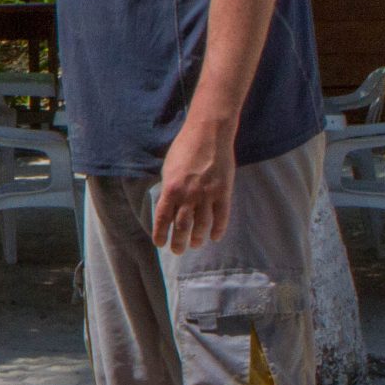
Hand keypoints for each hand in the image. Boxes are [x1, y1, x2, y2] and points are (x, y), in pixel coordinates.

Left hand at [152, 117, 234, 253]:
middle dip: (178, 242)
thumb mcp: (169, 169)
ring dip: (197, 238)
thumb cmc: (184, 149)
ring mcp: (207, 194)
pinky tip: (214, 237)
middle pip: (182, 227)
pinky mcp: (224, 192)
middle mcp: (188, 195)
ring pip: (202, 225)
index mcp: (170, 189)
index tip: (160, 243)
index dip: (161, 234)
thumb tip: (169, 207)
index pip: (162, 219)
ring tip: (195, 245)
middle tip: (177, 250)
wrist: (209, 134)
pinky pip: (222, 216)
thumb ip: (169, 189)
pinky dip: (218, 229)